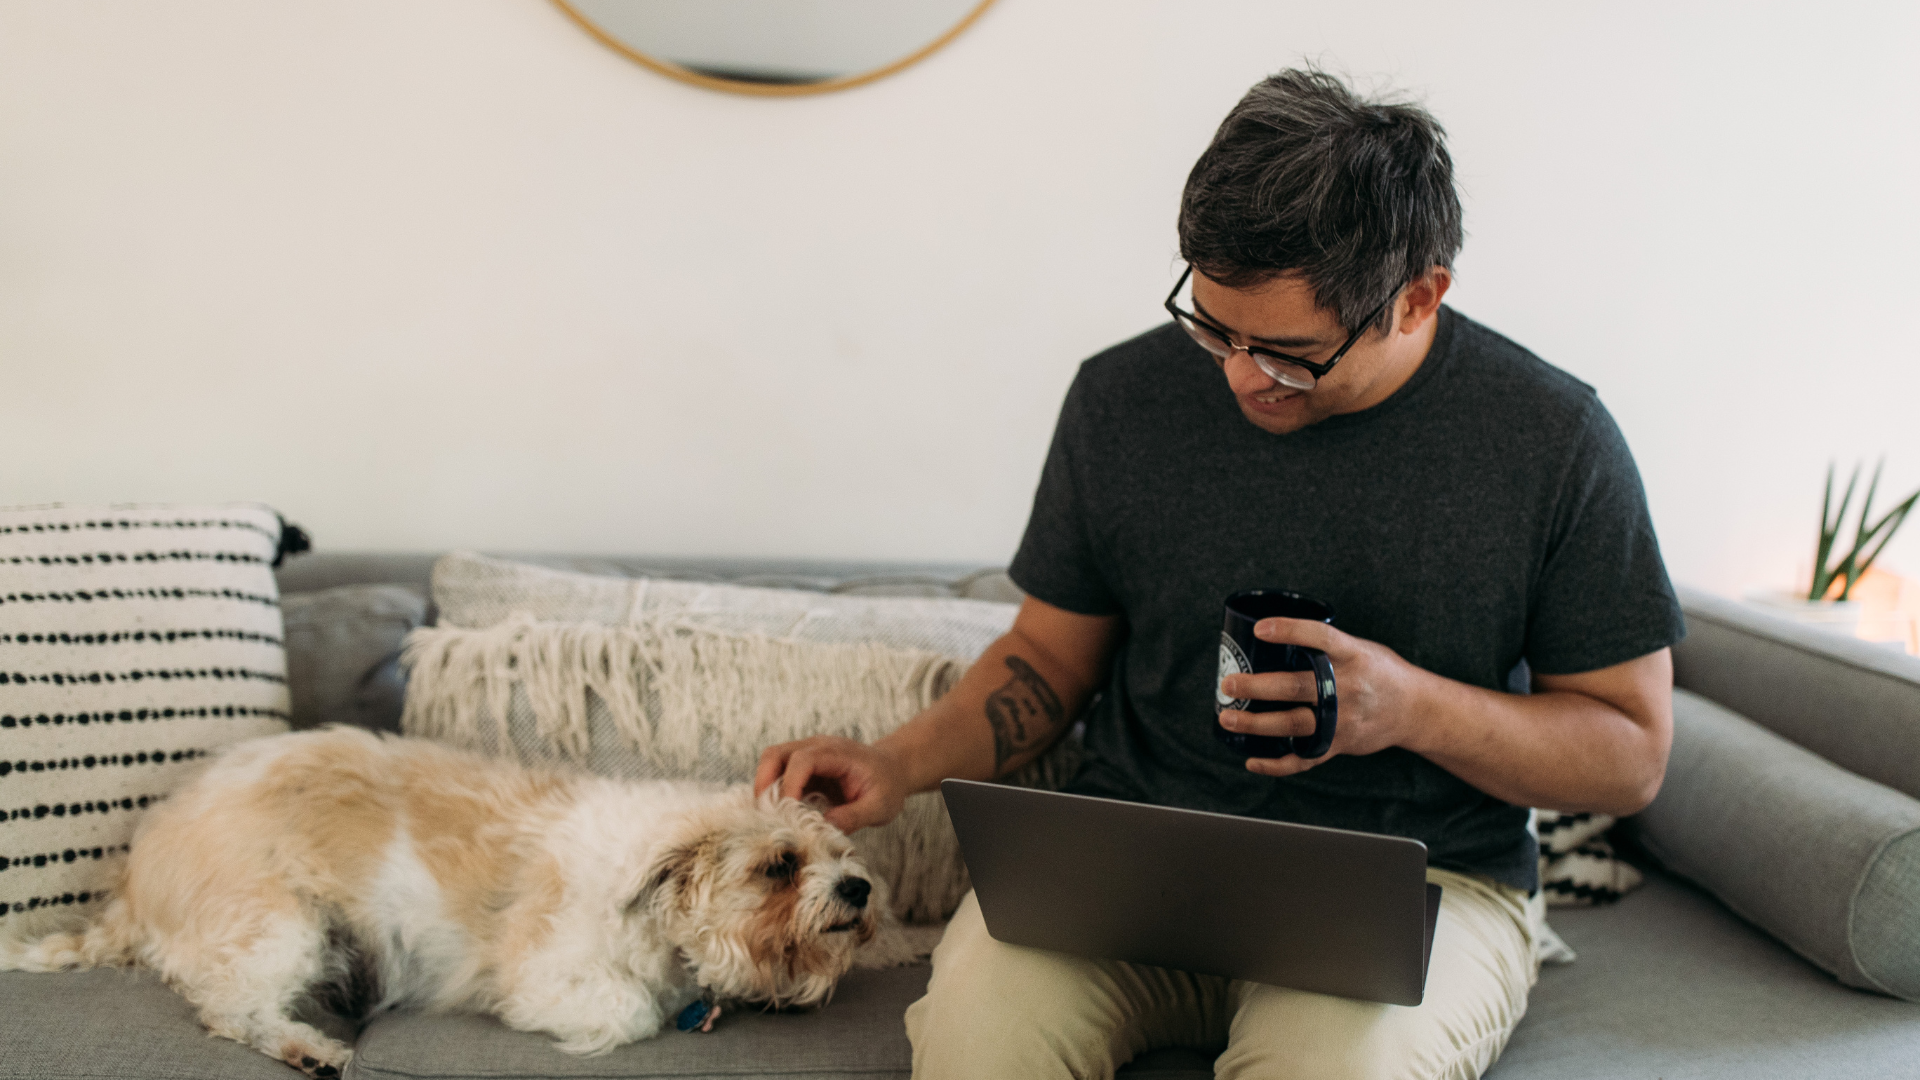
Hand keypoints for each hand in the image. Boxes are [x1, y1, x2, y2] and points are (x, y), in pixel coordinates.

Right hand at [753, 736, 909, 833]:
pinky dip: (770, 792)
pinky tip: (776, 815)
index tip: (788, 814)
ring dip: (764, 788)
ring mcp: (807, 755)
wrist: (893, 769)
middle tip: (765, 815)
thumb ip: (854, 817)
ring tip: (768, 817)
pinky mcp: (802, 768)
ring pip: (770, 762)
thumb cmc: (888, 786)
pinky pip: (776, 774)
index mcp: (837, 753)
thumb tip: (822, 829)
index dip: (790, 786)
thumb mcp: (880, 807)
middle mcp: (817, 748)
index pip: (802, 761)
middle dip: (764, 783)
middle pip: (775, 754)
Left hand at [1215, 617, 1423, 777]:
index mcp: (1354, 656)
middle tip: (1228, 683)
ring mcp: (1343, 719)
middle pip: (1296, 686)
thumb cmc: (1381, 672)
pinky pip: (1305, 758)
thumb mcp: (1361, 648)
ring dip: (1257, 723)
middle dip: (1257, 686)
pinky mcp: (1340, 744)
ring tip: (1228, 717)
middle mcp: (1347, 687)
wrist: (1416, 710)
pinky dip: (1277, 764)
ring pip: (1294, 724)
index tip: (1261, 629)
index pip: (1320, 638)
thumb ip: (1325, 645)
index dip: (1290, 631)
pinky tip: (1252, 761)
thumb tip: (1275, 637)